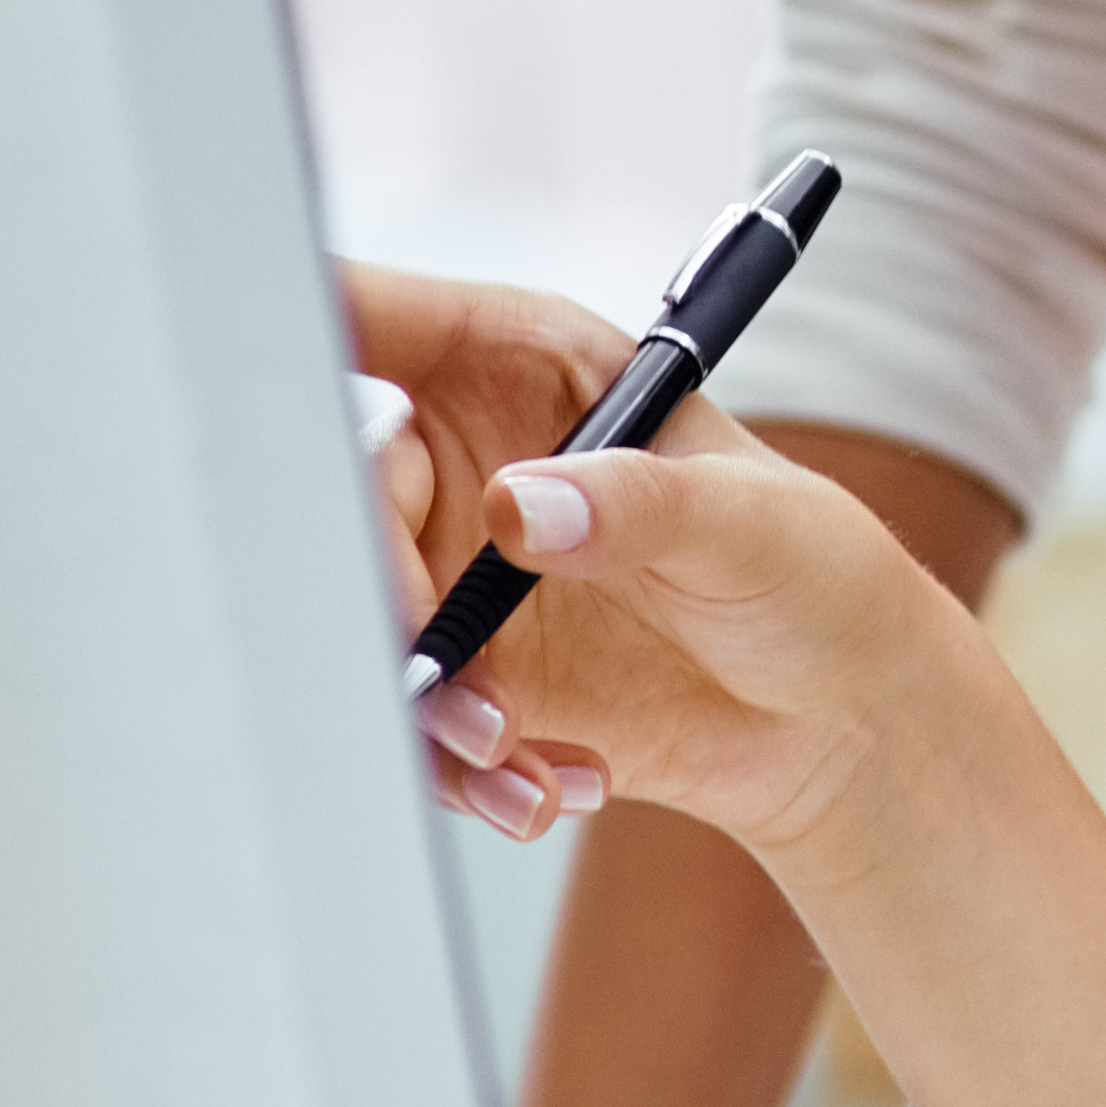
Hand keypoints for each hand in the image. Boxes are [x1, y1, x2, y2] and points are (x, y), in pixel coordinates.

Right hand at [340, 257, 951, 866]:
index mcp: (527, 369)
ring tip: (520, 755)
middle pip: (340, 499)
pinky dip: (465, 770)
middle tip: (449, 674)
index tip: (265, 394)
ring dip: (423, 708)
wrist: (840, 720)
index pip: (376, 322)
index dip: (296, 331)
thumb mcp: (753, 526)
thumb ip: (640, 506)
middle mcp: (471, 463)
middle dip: (382, 596)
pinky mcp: (465, 673)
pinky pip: (408, 720)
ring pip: (361, 624)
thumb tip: (521, 507)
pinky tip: (555, 784)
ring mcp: (459, 572)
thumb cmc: (817, 576)